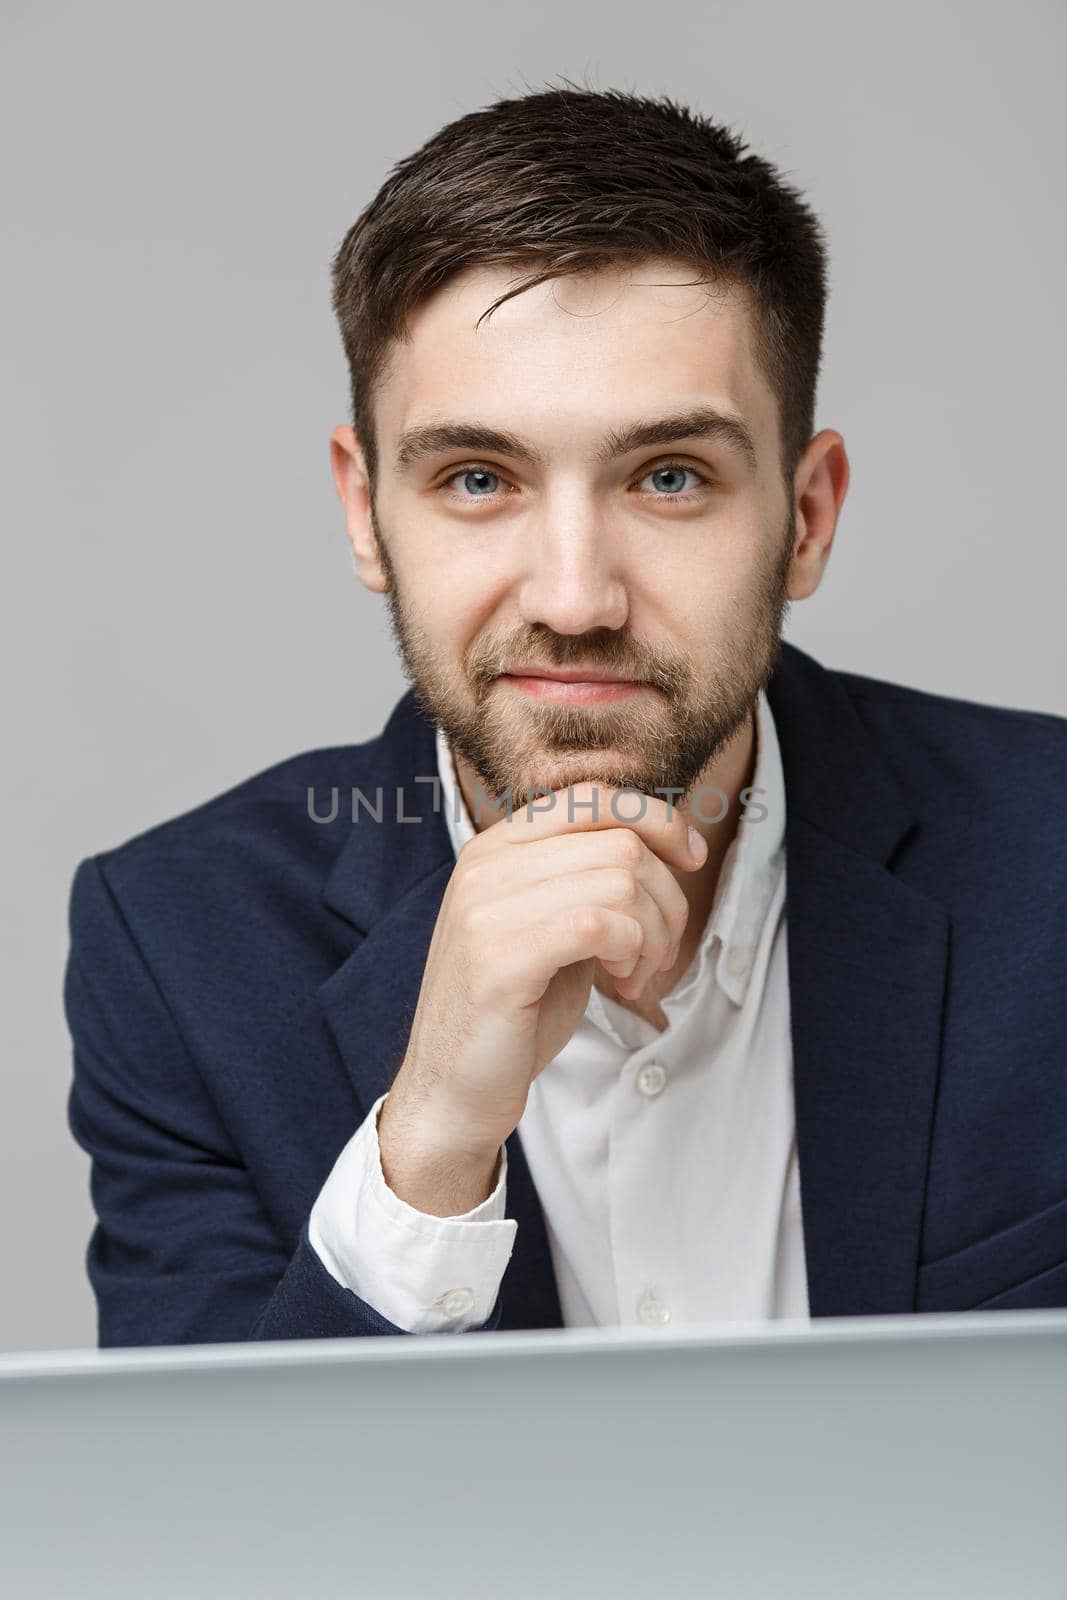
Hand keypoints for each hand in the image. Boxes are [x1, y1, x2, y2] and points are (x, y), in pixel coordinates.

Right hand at [379, 781, 705, 1175]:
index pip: (593, 797)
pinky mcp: (499, 956)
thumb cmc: (513, 1012)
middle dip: (665, 899)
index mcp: (494, 847)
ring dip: (652, 934)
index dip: (657, 820)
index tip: (691, 858)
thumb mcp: (552, 925)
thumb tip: (662, 842)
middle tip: (653, 953)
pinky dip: (631, 952)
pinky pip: (599, 923)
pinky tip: (618, 984)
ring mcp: (486, 907)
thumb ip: (586, 878)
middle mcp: (485, 865)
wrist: (452, 1090)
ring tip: (632, 974)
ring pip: (619, 881)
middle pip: (619, 841)